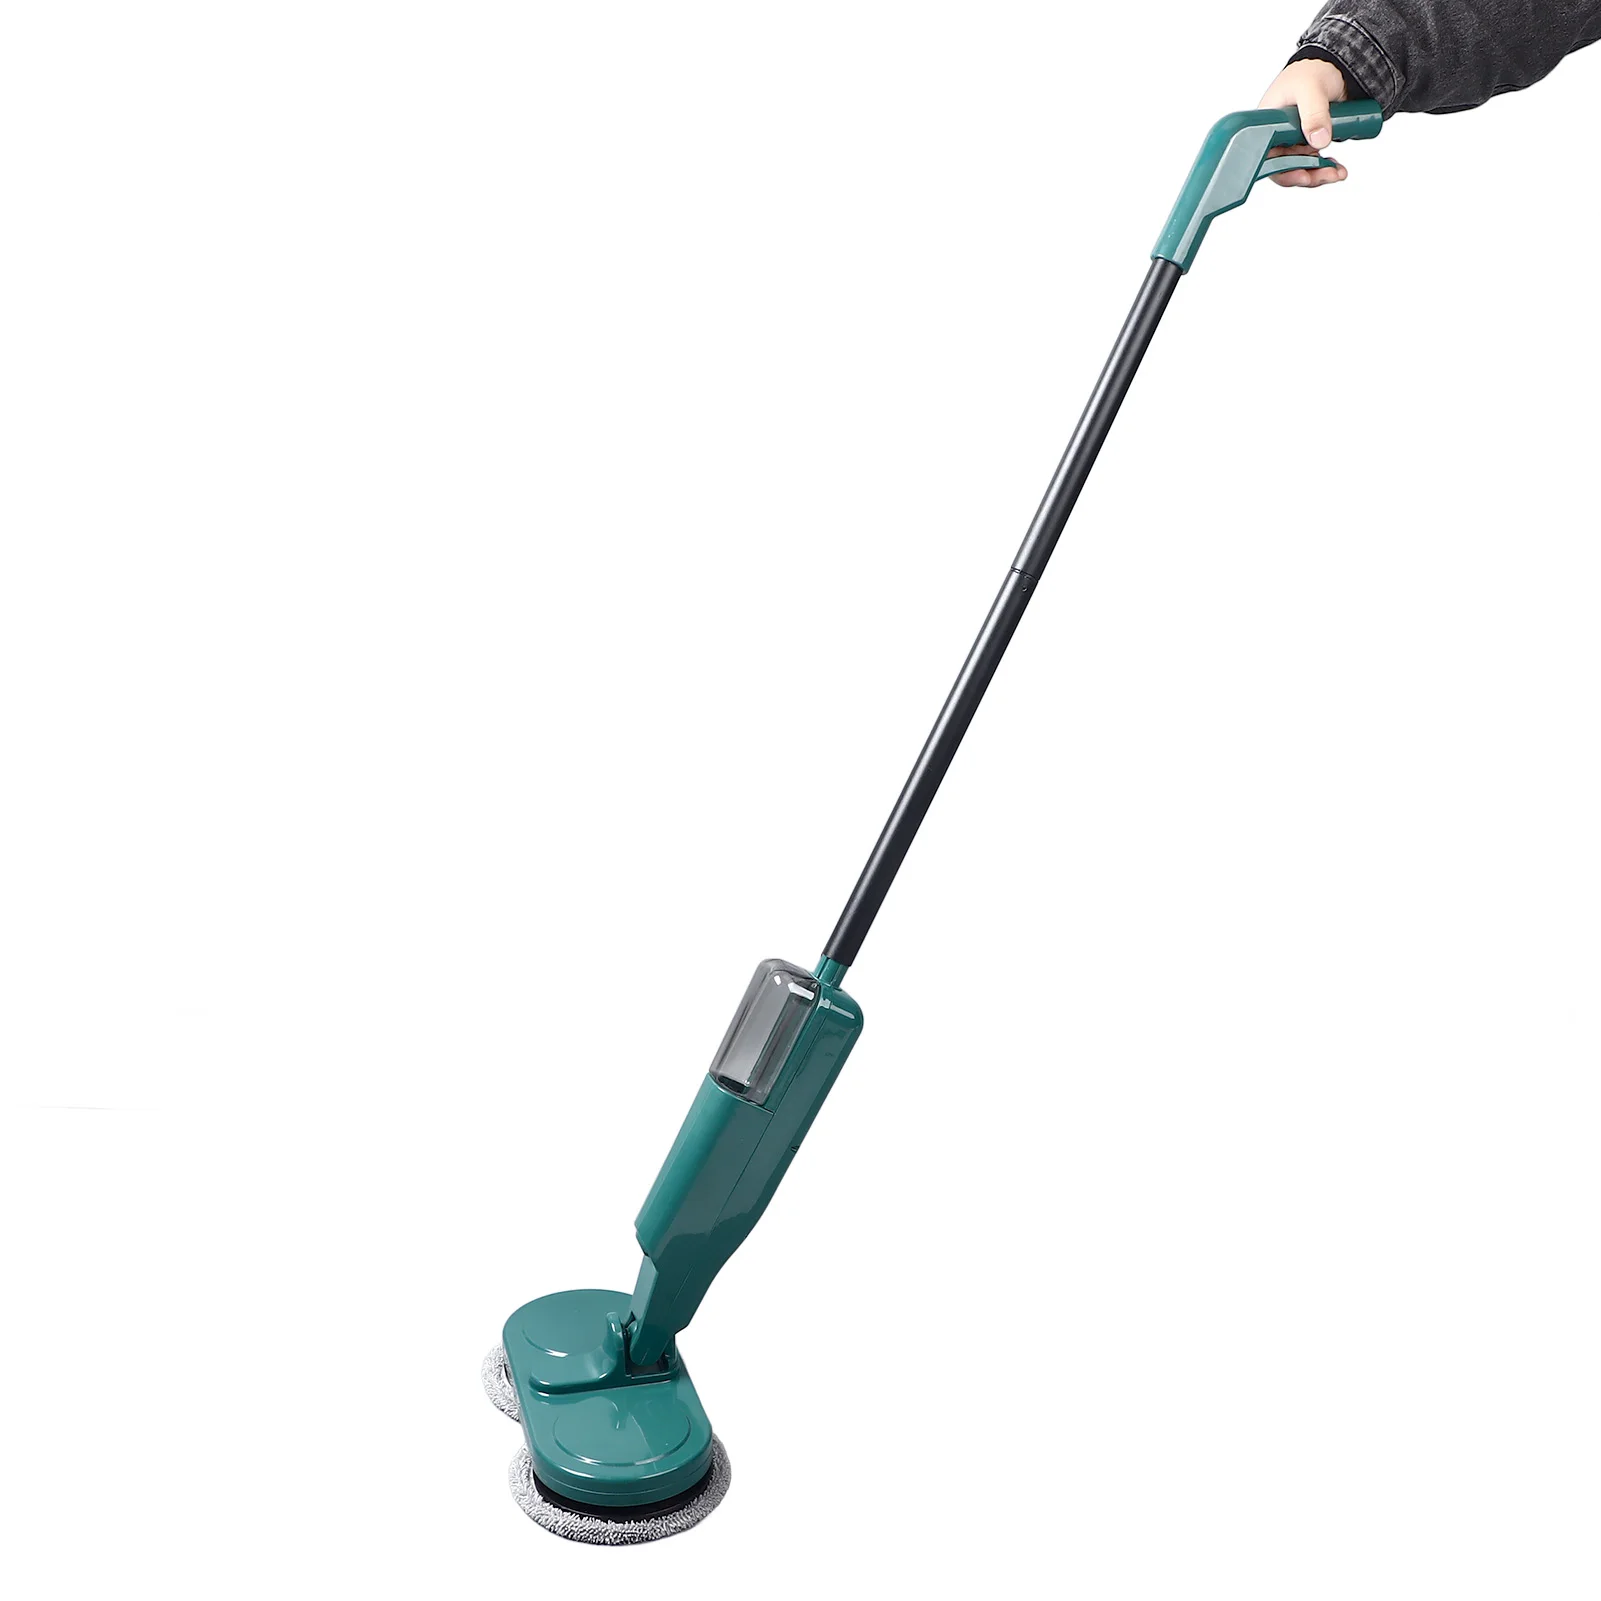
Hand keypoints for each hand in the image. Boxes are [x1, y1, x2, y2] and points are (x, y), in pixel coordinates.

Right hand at [1258, 58, 1349, 186]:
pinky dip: (1325, 168)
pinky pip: (1311, 162)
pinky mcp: (1306, 142)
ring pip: (1300, 168)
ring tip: (1338, 173)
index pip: (1267, 157)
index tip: (1303, 176)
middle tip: (1328, 175)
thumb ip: (1314, 113)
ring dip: (1319, 174)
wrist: (1332, 65)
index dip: (1283, 171)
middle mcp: (1275, 136)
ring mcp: (1291, 141)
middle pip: (1284, 168)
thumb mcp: (1311, 89)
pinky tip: (1337, 169)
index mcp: (1265, 125)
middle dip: (1307, 175)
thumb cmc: (1313, 71)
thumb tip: (1319, 142)